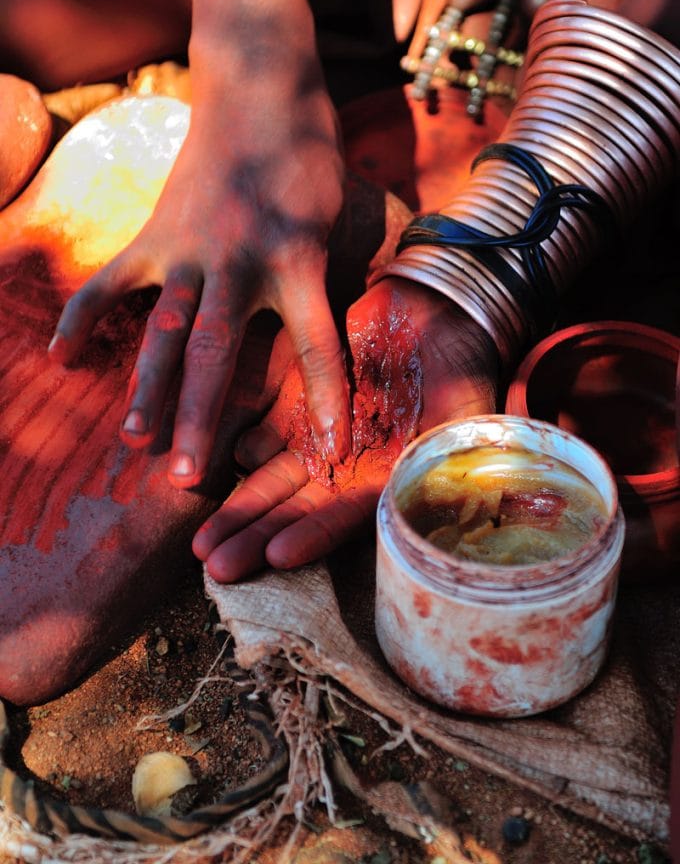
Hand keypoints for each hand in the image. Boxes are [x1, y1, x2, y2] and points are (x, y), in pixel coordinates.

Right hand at [48, 56, 350, 488]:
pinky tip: (60, 358)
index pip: (315, 343)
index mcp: (297, 257)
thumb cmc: (310, 152)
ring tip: (133, 440)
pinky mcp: (154, 233)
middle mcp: (239, 261)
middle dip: (201, 417)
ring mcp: (189, 248)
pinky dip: (83, 317)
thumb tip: (364, 323)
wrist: (258, 81)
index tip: (330, 455)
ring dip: (146, 387)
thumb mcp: (343, 209)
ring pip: (161, 330)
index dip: (324, 401)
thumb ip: (340, 270)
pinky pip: (111, 282)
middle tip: (188, 478)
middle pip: (216, 353)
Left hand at [192, 278, 498, 580]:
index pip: (346, 517)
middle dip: (257, 536)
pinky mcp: (303, 397)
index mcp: (388, 480)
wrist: (438, 309)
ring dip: (239, 506)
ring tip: (201, 541)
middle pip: (297, 508)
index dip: (314, 535)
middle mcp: (350, 467)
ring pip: (274, 476)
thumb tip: (441, 505)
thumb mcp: (467, 420)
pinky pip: (268, 427)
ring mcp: (323, 434)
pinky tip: (220, 465)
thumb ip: (447, 462)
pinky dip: (244, 446)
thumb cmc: (464, 369)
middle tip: (216, 565)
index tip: (277, 557)